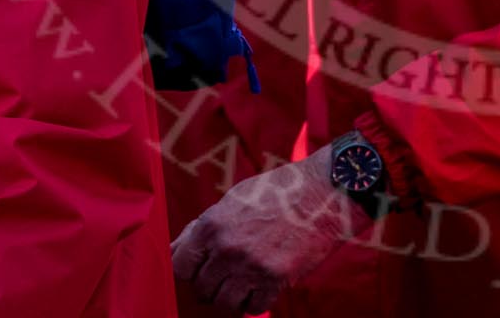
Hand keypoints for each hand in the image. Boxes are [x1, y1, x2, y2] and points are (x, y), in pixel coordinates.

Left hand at [172, 148, 362, 314]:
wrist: (321, 193)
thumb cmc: (277, 193)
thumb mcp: (233, 199)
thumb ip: (204, 226)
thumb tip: (178, 247)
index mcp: (212, 225)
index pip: (179, 266)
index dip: (189, 270)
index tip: (199, 270)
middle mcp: (227, 248)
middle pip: (201, 289)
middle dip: (211, 286)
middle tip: (225, 277)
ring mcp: (250, 266)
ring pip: (224, 304)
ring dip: (232, 298)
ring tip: (243, 286)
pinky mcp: (275, 278)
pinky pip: (254, 307)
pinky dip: (256, 302)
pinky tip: (262, 288)